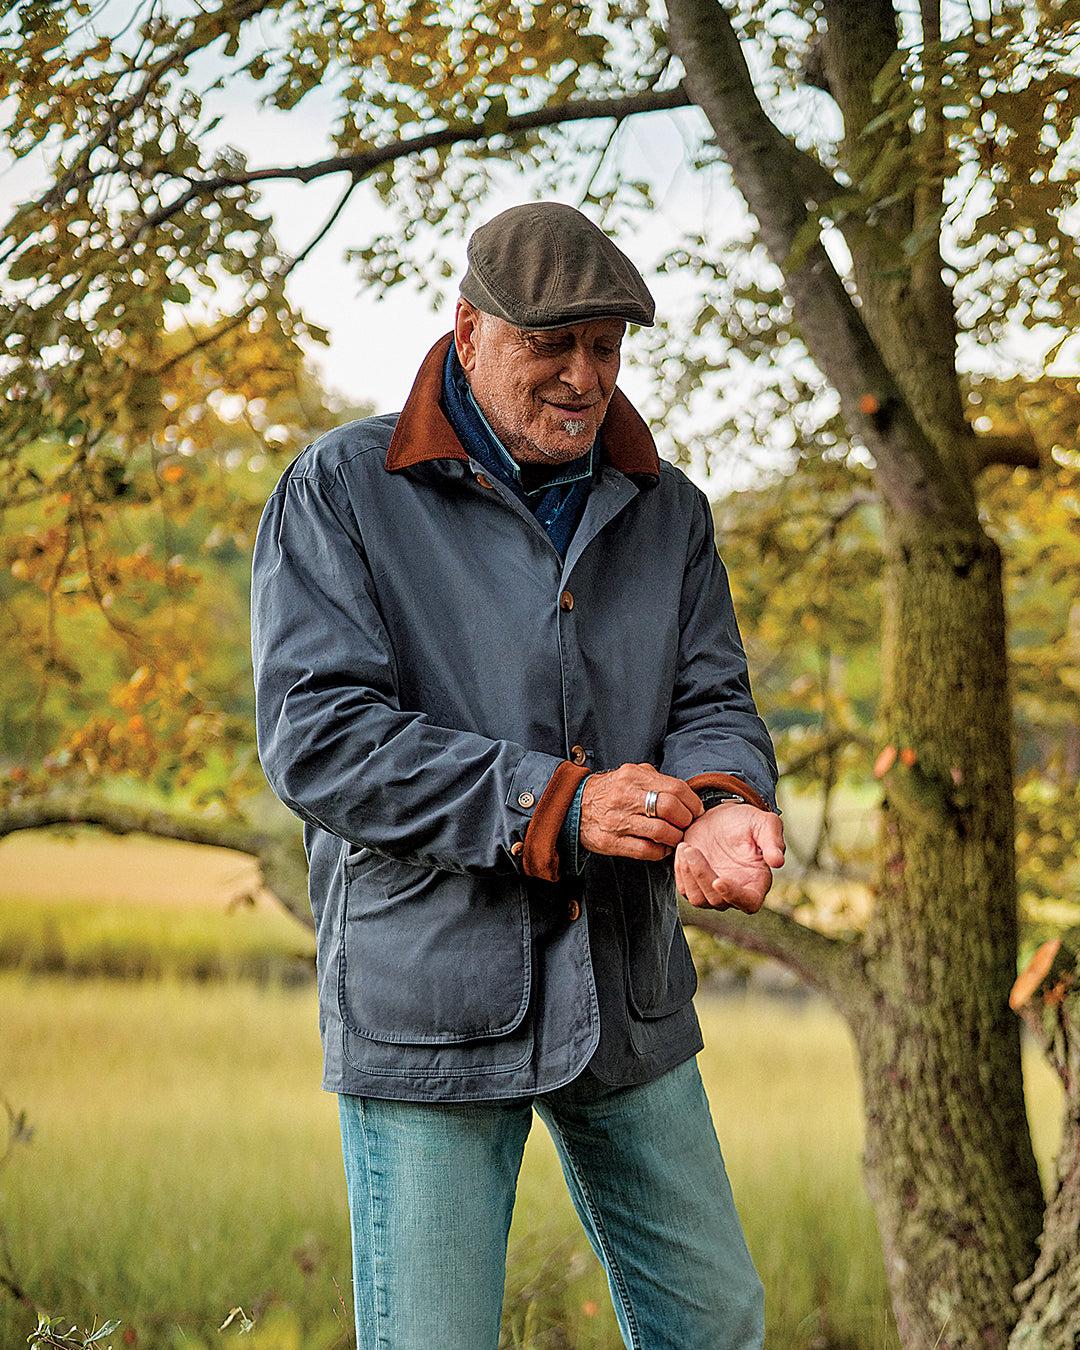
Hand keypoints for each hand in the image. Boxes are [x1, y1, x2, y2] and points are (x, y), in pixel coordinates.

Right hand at [579, 763, 704, 860]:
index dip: (692, 802)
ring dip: (675, 838)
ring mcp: (618, 821)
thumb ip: (655, 780)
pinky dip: (661, 852)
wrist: (575, 806)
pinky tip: (662, 848)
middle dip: (686, 820)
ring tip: (676, 838)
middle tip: (687, 824)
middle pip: (670, 808)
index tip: (696, 810)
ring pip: (661, 832)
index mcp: (633, 777)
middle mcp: (626, 797)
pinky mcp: (612, 842)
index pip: (675, 788)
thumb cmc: (610, 791)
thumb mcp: (630, 774)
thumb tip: (685, 793)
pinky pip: (646, 850)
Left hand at [674, 802, 784, 912]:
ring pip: (699, 899)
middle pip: (718, 901)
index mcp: (756, 881)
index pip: (749, 903)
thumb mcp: (763, 823)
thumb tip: (778, 862)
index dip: (735, 897)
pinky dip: (680, 870)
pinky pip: (684, 889)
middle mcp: (735, 892)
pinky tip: (683, 849)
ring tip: (686, 847)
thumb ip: (773, 841)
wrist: (720, 817)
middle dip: (702, 876)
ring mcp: (714, 892)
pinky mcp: (695, 886)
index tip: (719, 880)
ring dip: (689, 874)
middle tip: (691, 849)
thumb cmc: (745, 821)